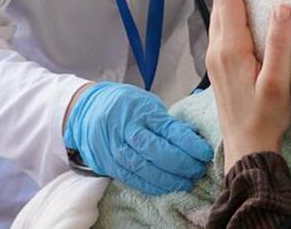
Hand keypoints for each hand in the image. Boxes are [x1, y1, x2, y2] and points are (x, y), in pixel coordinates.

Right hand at [63, 82, 213, 194]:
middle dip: (182, 164)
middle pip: (157, 152)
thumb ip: (166, 122)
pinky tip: (165, 187)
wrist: (85, 110)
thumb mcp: (146, 104)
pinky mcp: (107, 164)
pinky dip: (151, 185)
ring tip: (185, 182)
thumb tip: (192, 139)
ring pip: (145, 169)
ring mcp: (114, 148)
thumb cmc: (123, 105)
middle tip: (197, 170)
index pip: (169, 130)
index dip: (190, 144)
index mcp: (140, 111)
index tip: (204, 153)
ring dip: (169, 180)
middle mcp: (126, 130)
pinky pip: (132, 179)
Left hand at [206, 0, 290, 171]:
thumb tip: (282, 6)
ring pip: (219, 17)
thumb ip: (279, 42)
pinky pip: (221, 30)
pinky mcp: (217, 68)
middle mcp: (216, 50)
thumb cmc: (265, 117)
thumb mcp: (277, 80)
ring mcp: (214, 60)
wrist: (246, 147)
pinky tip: (251, 16)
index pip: (229, 0)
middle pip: (221, 4)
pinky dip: (233, 13)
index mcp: (229, 49)